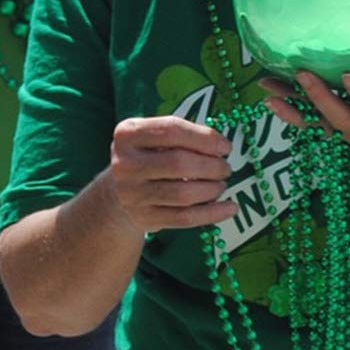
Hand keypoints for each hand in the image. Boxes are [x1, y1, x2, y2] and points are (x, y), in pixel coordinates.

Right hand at [105, 114, 236, 233]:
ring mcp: (132, 194)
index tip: (225, 147)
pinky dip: (212, 213)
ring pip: (183, 193)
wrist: (118, 193)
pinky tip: (230, 208)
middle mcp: (125, 164)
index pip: (172, 130)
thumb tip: (220, 147)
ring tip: (221, 184)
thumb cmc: (147, 158)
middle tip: (225, 168)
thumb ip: (182, 136)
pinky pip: (185, 218)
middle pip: (179, 163)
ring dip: (212, 189)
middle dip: (211, 166)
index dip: (204, 138)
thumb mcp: (153, 138)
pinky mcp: (143, 218)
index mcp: (128, 134)